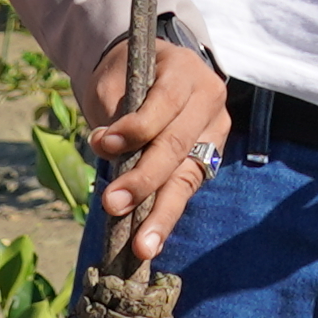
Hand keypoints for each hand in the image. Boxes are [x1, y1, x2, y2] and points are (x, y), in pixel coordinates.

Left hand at [82, 40, 230, 266]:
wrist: (148, 72)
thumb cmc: (125, 76)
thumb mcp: (114, 83)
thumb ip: (114, 115)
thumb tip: (108, 151)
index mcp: (186, 70)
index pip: (165, 102)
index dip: (137, 127)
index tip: (103, 144)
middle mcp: (209, 100)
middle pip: (178, 146)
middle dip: (144, 179)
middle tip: (113, 204)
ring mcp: (214, 132)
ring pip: (187, 177)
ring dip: (161, 213)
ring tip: (143, 246)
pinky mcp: (209, 159)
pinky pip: (186, 189)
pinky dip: (164, 215)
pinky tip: (150, 241)